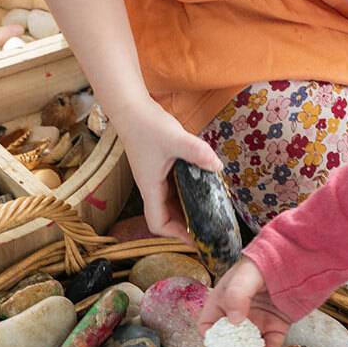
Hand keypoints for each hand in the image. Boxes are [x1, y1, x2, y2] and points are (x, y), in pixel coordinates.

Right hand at [111, 98, 222, 238]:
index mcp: (151, 188)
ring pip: (171, 204)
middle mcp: (152, 187)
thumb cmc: (147, 125)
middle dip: (186, 226)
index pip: (158, 223)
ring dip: (188, 210)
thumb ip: (196, 152)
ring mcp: (155, 178)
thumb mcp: (174, 138)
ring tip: (210, 211)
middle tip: (210, 228)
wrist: (131, 107)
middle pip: (167, 217)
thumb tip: (217, 166)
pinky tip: (204, 186)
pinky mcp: (160, 168)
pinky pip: (174, 189)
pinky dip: (188, 193)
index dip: (175, 235)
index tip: (195, 239)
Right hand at [201, 257, 293, 346]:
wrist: (296, 259)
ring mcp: (258, 321)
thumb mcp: (245, 277)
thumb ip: (236, 295)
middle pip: (230, 343)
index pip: (209, 325)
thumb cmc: (263, 263)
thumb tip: (234, 321)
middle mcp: (239, 314)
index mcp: (223, 302)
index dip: (211, 340)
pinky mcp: (276, 325)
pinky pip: (271, 344)